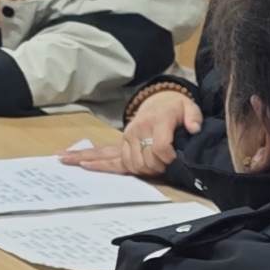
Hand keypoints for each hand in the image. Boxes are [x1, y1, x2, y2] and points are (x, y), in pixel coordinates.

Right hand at [67, 84, 200, 172]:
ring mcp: (127, 137)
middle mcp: (138, 129)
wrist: (158, 100)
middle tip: (166, 163)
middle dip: (156, 166)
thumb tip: (194, 128)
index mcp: (156, 121)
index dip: (168, 157)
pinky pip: (107, 155)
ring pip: (129, 162)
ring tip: (151, 167)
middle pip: (144, 159)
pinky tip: (76, 162)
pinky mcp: (122, 143)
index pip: (160, 147)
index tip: (175, 159)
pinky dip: (92, 161)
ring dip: (140, 168)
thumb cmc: (174, 107)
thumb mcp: (189, 108)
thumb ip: (194, 118)